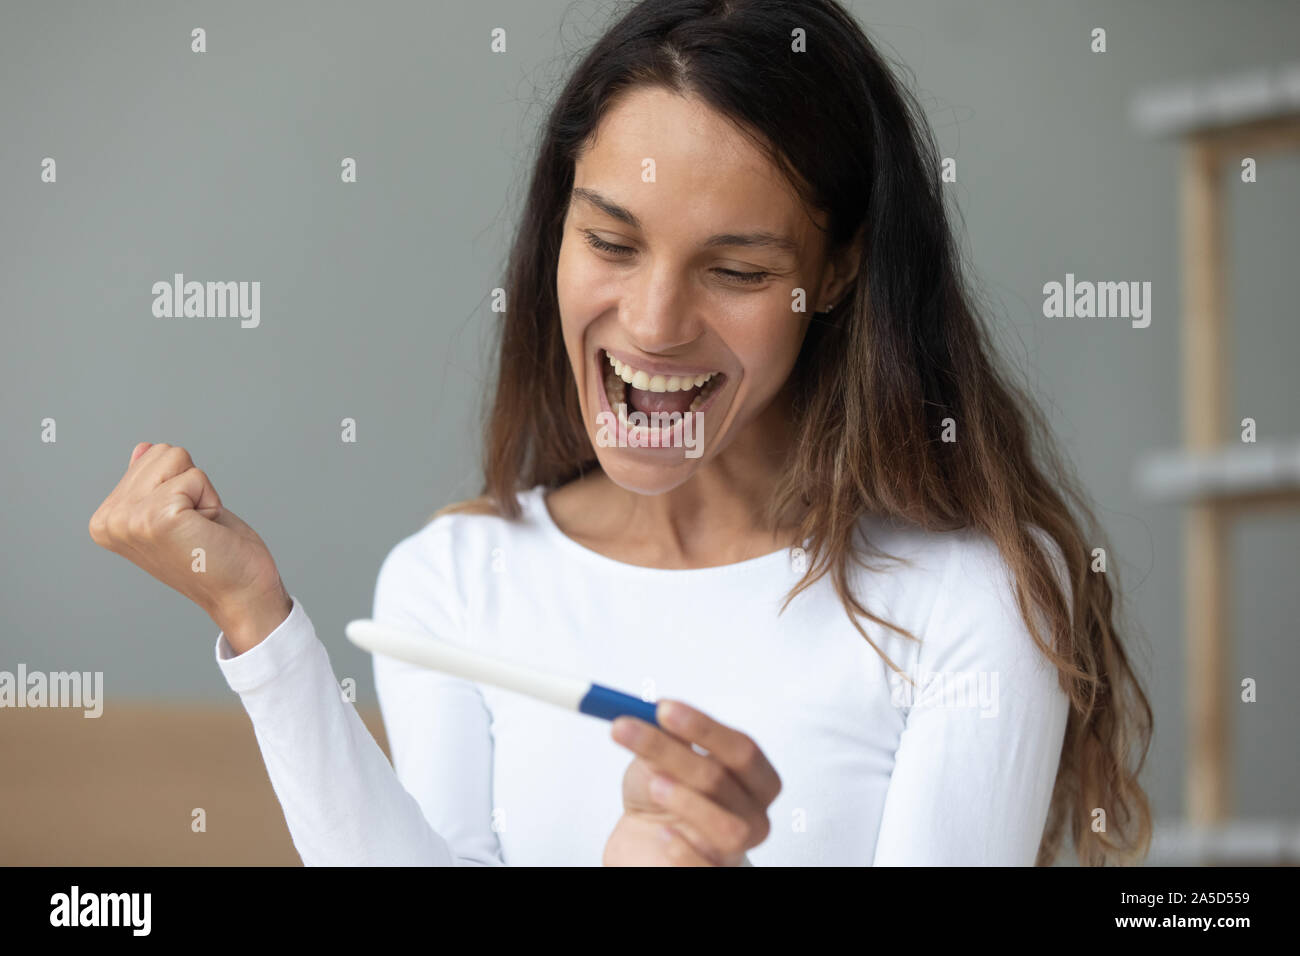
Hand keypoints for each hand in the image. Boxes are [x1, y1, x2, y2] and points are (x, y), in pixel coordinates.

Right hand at [88, 442, 290, 651]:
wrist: (240, 593)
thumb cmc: (215, 554)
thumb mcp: (178, 509)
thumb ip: (152, 482)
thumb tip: (142, 449)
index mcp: (106, 518)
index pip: (150, 455)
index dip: (182, 484)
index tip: (185, 523)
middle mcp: (109, 520)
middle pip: (161, 452)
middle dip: (191, 484)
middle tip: (195, 526)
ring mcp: (129, 520)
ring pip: (176, 458)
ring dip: (201, 492)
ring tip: (199, 528)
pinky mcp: (156, 519)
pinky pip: (194, 477)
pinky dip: (211, 501)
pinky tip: (206, 531)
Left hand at [603, 699, 779, 865]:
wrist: (643, 841)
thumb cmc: (660, 795)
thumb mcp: (659, 758)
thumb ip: (665, 736)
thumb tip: (657, 710)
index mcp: (752, 778)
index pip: (742, 750)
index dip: (704, 728)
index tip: (662, 708)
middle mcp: (753, 815)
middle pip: (725, 780)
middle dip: (676, 753)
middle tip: (633, 731)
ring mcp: (735, 850)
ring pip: (728, 828)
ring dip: (686, 801)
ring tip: (654, 786)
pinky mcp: (714, 873)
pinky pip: (707, 867)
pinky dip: (684, 850)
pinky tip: (662, 833)